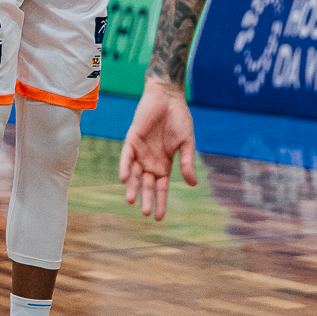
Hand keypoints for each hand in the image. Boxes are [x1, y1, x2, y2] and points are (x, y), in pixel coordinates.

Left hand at [118, 79, 197, 220]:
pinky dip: (125, 166)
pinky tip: (124, 178)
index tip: (159, 218)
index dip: (161, 201)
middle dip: (146, 198)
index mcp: (165, 164)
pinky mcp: (131, 139)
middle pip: (147, 184)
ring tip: (130, 201)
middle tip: (145, 213)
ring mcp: (140, 151)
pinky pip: (126, 156)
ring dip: (132, 186)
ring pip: (133, 173)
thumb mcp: (186, 143)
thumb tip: (193, 185)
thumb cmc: (179, 119)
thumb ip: (187, 163)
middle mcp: (151, 161)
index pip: (161, 188)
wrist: (167, 98)